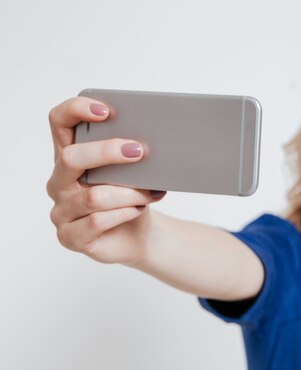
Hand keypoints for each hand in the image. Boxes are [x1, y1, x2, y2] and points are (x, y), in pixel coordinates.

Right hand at [47, 96, 165, 264]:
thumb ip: (130, 154)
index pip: (59, 122)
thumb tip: (147, 142)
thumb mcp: (133, 173)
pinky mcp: (69, 236)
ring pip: (93, 195)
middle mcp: (59, 182)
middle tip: (138, 151)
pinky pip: (97, 221)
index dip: (76, 110)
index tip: (105, 111)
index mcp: (70, 157)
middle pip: (71, 157)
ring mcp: (61, 211)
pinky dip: (125, 213)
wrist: (139, 236)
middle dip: (107, 152)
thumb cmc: (133, 199)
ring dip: (129, 193)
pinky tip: (138, 209)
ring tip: (150, 193)